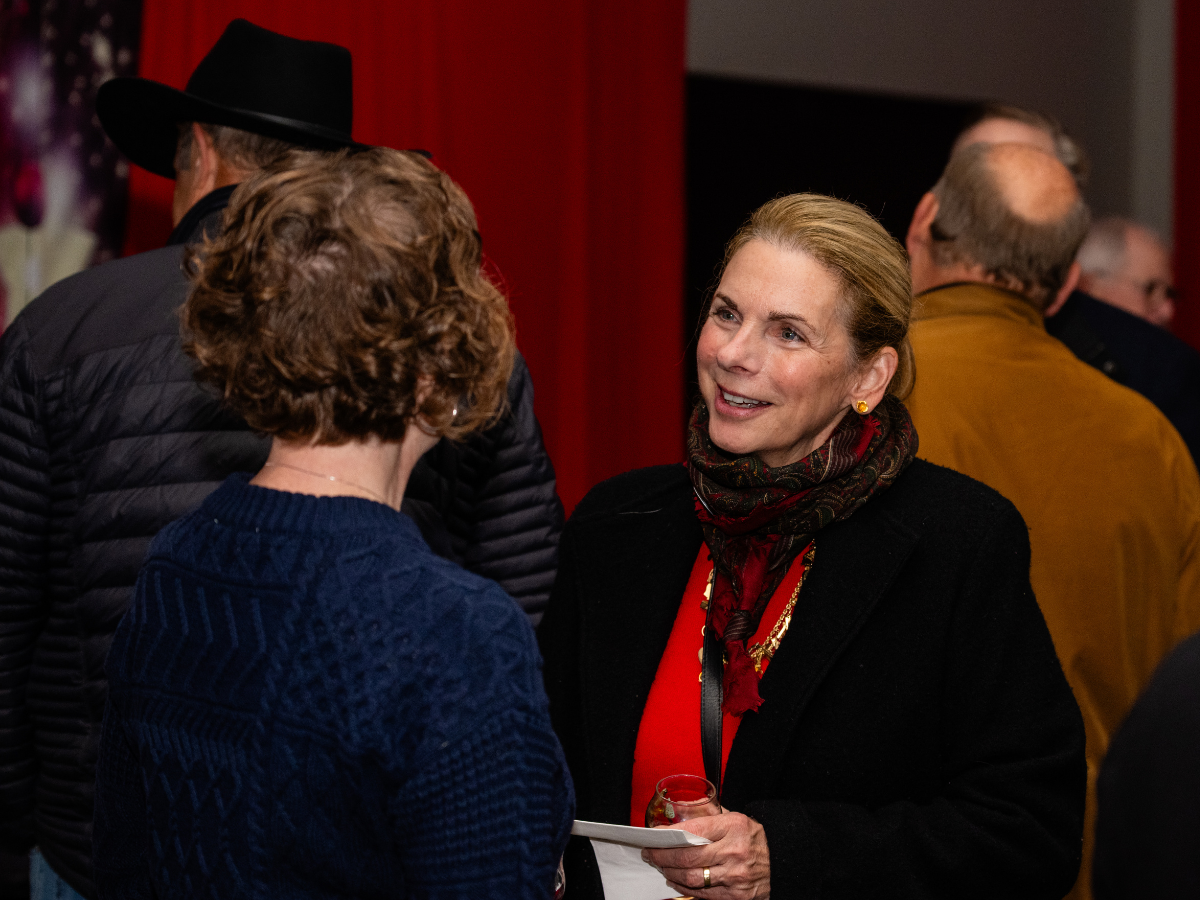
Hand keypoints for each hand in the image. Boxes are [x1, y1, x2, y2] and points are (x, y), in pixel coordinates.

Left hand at [641, 811, 769, 898]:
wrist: (783, 861)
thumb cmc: (755, 837)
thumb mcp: (736, 818)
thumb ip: (710, 816)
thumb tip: (680, 814)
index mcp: (733, 827)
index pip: (693, 831)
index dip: (669, 835)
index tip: (655, 835)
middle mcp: (734, 851)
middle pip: (688, 857)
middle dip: (663, 855)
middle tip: (650, 852)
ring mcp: (735, 875)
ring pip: (693, 877)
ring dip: (670, 872)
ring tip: (660, 865)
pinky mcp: (736, 895)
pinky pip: (704, 894)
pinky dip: (684, 887)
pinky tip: (675, 879)